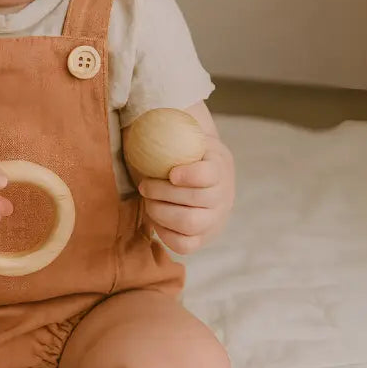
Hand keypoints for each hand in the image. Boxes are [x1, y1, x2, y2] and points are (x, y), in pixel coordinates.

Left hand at [139, 134, 234, 255]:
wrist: (198, 172)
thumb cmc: (181, 151)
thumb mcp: (182, 135)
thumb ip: (169, 130)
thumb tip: (142, 122)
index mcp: (219, 165)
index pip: (210, 175)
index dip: (190, 175)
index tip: (171, 173)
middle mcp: (224, 194)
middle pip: (195, 201)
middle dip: (161, 193)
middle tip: (143, 186)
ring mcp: (216, 218)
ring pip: (189, 224)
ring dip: (160, 212)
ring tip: (148, 201)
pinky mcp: (204, 237)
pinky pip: (186, 245)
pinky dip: (165, 234)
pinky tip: (155, 218)